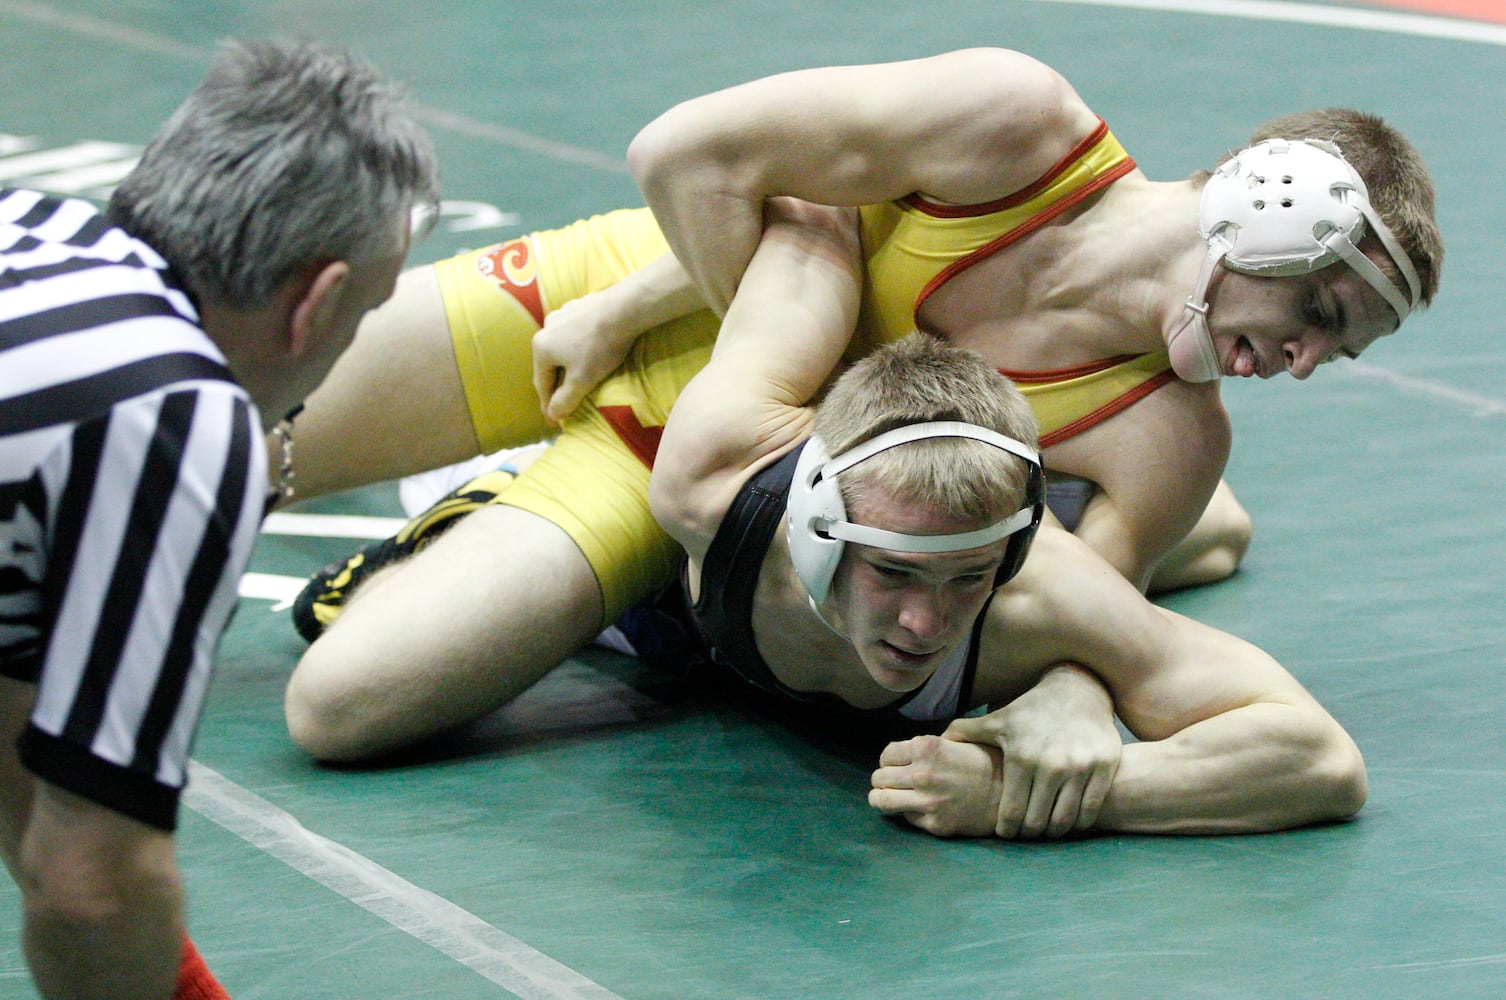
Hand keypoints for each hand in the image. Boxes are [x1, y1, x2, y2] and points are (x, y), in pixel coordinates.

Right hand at [531, 293, 636, 423]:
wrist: (623, 309)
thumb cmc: (600, 347)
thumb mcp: (582, 380)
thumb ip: (565, 399)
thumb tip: (553, 414)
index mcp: (541, 348)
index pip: (541, 384)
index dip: (547, 405)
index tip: (553, 421)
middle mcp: (546, 329)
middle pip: (549, 365)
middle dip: (555, 384)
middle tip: (562, 402)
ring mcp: (561, 315)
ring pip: (561, 347)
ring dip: (566, 364)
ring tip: (575, 376)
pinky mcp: (578, 307)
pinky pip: (574, 334)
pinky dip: (577, 347)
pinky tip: (588, 351)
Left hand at [868, 734, 1002, 837]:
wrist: (1014, 794)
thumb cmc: (988, 763)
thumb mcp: (958, 741)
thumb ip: (928, 744)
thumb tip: (904, 750)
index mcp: (927, 748)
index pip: (886, 755)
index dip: (889, 760)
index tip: (895, 765)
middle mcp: (923, 774)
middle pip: (879, 778)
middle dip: (882, 780)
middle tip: (888, 782)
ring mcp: (928, 801)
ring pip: (882, 801)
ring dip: (880, 798)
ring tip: (884, 797)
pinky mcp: (935, 824)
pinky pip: (907, 818)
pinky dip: (909, 813)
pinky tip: (920, 808)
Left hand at [942, 665, 1120, 838]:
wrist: (1079, 691)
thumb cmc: (1030, 710)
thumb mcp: (996, 720)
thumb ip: (964, 734)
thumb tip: (931, 743)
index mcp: (1021, 756)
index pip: (1010, 812)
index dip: (1005, 828)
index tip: (1004, 830)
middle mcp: (1052, 763)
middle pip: (1036, 822)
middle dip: (1028, 833)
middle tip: (1024, 833)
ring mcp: (1080, 766)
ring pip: (1064, 821)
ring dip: (1052, 832)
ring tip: (1045, 829)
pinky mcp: (1104, 767)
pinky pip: (1090, 810)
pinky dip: (1078, 822)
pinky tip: (1068, 819)